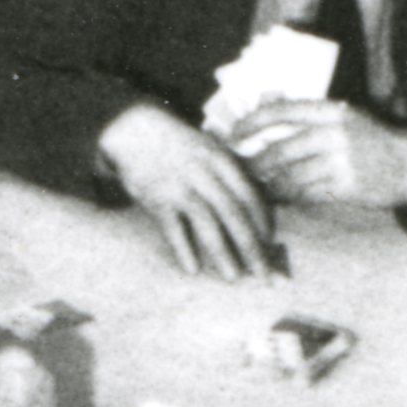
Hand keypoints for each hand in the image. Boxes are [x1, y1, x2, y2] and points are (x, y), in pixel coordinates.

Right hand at [99, 103, 283, 281]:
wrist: (135, 130)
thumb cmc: (181, 146)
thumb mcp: (212, 150)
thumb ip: (234, 174)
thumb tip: (263, 209)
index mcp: (222, 160)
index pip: (250, 196)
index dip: (263, 222)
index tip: (270, 243)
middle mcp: (204, 174)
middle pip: (234, 215)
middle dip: (251, 247)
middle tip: (263, 273)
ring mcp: (179, 186)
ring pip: (207, 224)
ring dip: (222, 254)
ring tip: (233, 277)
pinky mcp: (156, 198)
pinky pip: (173, 229)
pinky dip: (183, 250)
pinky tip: (192, 269)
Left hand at [215, 91, 406, 214]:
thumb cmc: (369, 140)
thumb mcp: (342, 116)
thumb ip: (305, 112)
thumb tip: (261, 101)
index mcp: (331, 111)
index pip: (280, 112)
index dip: (250, 123)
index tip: (234, 135)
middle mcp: (334, 134)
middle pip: (278, 151)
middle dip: (254, 163)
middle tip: (241, 170)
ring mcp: (340, 162)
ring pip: (289, 176)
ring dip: (268, 184)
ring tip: (258, 186)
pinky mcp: (345, 186)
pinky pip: (305, 193)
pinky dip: (288, 197)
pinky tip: (281, 197)